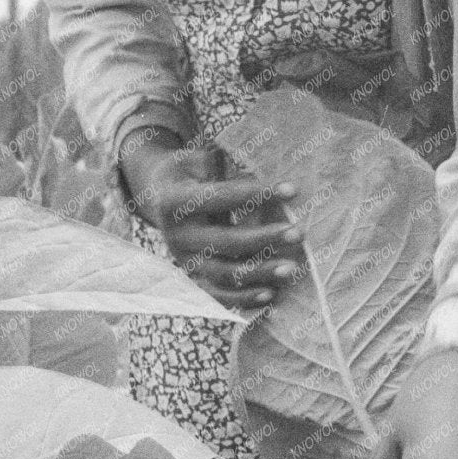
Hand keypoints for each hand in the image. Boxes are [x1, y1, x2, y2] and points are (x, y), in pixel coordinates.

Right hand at [120, 130, 302, 310]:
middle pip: (225, 241)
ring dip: (260, 272)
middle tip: (298, 233)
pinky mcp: (193, 279)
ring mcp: (184, 261)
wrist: (158, 197)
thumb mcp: (199, 159)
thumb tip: (263, 173)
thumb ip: (224, 166)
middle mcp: (176, 236)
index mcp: (174, 201)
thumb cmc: (190, 173)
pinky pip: (219, 296)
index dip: (258, 194)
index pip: (222, 197)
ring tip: (291, 268)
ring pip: (225, 274)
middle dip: (265, 238)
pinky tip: (271, 294)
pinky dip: (244, 298)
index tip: (292, 191)